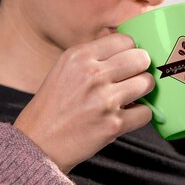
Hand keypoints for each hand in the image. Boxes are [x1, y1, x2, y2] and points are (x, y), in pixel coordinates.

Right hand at [14, 33, 152, 172]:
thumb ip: (95, 57)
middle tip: (132, 78)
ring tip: (130, 97)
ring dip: (143, 91)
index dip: (130, 51)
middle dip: (141, 69)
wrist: (37, 144)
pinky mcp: (113, 124)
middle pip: (141, 58)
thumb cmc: (53, 106)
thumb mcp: (65, 69)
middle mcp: (92, 74)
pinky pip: (146, 112)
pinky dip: (140, 115)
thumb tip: (131, 50)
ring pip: (147, 83)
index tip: (127, 62)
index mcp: (79, 56)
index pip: (125, 40)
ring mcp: (104, 100)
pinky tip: (126, 115)